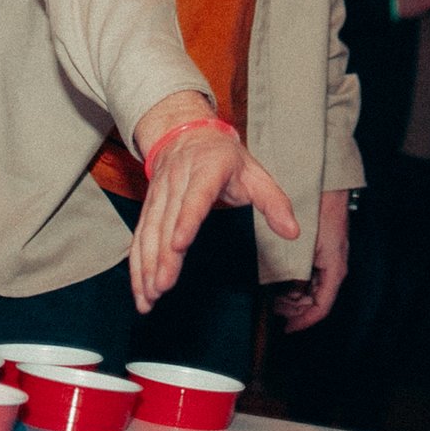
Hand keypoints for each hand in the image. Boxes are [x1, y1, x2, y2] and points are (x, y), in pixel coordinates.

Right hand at [128, 111, 299, 315]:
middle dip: (162, 257)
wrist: (185, 132)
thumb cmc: (224, 157)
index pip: (196, 197)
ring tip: (149, 297)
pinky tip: (140, 289)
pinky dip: (137, 265)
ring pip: (149, 232)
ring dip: (146, 266)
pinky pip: (139, 236)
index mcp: (207, 170)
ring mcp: (159, 194)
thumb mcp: (254, 172)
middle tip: (162, 287)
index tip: (179, 244)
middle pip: (167, 222)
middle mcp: (177, 182)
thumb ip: (274, 202)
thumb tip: (292, 232)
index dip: (186, 220)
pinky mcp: (148, 207)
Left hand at [273, 189, 350, 332]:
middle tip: (273, 307)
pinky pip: (309, 274)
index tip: (287, 328)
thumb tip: (287, 293)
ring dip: (293, 296)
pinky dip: (295, 282)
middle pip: (314, 300)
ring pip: (311, 288)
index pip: (321, 307)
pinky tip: (279, 279)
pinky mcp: (321, 249)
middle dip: (295, 308)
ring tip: (274, 295)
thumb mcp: (306, 245)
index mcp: (334, 268)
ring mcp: (328, 257)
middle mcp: (333, 266)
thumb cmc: (318, 209)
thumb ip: (298, 271)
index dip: (304, 322)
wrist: (324, 181)